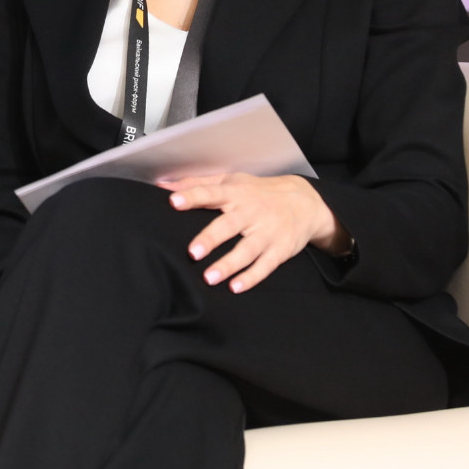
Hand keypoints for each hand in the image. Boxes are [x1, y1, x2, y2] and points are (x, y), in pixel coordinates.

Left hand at [162, 173, 350, 293]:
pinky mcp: (280, 250)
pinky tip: (236, 287)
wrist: (305, 202)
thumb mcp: (231, 181)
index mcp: (236, 193)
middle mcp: (251, 212)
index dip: (192, 197)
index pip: (211, 193)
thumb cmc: (258, 192)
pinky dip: (251, 277)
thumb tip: (162, 186)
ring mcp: (267, 232)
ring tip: (209, 278)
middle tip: (192, 252)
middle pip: (229, 226)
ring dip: (228, 265)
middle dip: (211, 238)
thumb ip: (197, 184)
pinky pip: (265, 266)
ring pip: (246, 250)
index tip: (173, 202)